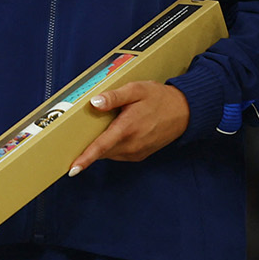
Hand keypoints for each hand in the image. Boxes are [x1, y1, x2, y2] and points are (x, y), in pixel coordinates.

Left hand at [68, 80, 190, 174]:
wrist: (186, 111)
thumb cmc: (159, 98)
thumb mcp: (136, 90)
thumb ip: (114, 97)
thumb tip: (94, 103)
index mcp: (127, 129)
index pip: (101, 147)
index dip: (85, 158)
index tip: (72, 169)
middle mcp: (132, 145)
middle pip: (101, 151)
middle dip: (87, 147)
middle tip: (77, 135)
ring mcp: (137, 152)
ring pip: (109, 154)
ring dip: (100, 146)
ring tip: (99, 130)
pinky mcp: (140, 155)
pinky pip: (118, 153)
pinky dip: (111, 147)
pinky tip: (114, 134)